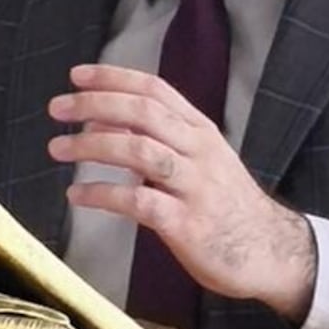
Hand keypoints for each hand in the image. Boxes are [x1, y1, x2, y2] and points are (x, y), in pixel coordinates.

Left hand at [48, 63, 316, 324]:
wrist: (271, 252)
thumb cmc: (225, 204)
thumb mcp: (198, 161)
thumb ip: (153, 139)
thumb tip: (99, 121)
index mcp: (200, 131)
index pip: (155, 90)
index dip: (114, 78)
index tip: (77, 76)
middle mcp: (199, 151)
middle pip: (144, 114)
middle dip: (96, 104)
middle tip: (57, 108)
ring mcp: (195, 187)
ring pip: (140, 152)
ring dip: (93, 146)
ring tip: (57, 147)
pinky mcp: (187, 224)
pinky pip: (139, 202)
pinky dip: (103, 194)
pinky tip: (77, 194)